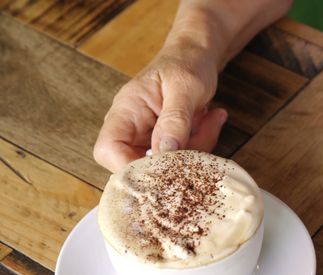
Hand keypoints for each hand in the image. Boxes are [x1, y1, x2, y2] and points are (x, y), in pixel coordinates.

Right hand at [93, 42, 227, 171]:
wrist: (197, 56)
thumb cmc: (186, 63)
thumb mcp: (185, 87)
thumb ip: (175, 119)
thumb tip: (166, 151)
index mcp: (126, 111)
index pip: (108, 150)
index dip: (130, 167)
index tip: (165, 167)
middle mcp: (132, 129)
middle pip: (141, 164)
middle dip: (178, 159)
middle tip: (205, 132)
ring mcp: (150, 139)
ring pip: (167, 166)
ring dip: (196, 149)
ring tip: (212, 119)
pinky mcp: (168, 144)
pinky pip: (183, 159)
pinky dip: (202, 145)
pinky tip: (212, 121)